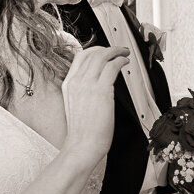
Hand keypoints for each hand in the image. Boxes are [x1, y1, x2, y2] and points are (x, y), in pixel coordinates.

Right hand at [61, 46, 128, 162]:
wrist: (82, 146)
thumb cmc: (82, 131)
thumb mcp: (76, 105)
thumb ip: (83, 91)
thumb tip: (97, 82)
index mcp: (68, 84)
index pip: (80, 57)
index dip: (95, 50)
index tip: (104, 51)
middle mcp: (76, 81)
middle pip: (92, 53)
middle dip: (108, 48)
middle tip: (118, 50)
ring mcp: (87, 84)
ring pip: (102, 56)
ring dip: (116, 51)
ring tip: (125, 54)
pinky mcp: (101, 90)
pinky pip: (112, 67)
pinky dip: (121, 61)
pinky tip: (125, 63)